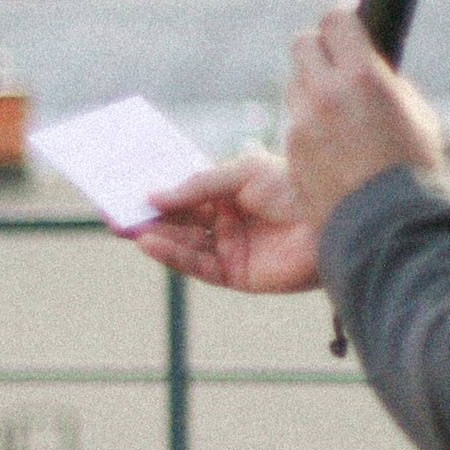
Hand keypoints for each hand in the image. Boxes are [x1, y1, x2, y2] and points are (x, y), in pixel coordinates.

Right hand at [134, 152, 321, 295]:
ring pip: (184, 244)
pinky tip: (150, 244)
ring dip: (155, 236)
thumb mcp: (242, 173)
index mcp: (231, 192)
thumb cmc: (295, 187)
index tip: (124, 187)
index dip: (155, 191)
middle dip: (147, 217)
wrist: (337, 218)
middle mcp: (228, 220)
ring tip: (126, 228)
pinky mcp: (237, 276)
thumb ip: (197, 185)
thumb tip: (153, 197)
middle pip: (179, 220)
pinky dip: (173, 256)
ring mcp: (232, 248)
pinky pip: (198, 267)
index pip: (185, 192)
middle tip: (113, 212)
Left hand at [281, 10, 444, 234]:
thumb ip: (384, 80)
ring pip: (295, 84)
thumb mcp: (414, 112)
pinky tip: (333, 148)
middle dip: (319, 53)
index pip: (334, 21)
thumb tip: (365, 61)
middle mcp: (326, 95)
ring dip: (311, 90)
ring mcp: (303, 124)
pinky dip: (308, 127)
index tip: (347, 37)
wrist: (388, 225)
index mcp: (362, 77)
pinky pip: (295, 123)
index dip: (341, 28)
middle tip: (336, 70)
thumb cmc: (413, 168)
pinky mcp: (291, 151)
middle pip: (303, 45)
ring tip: (340, 116)